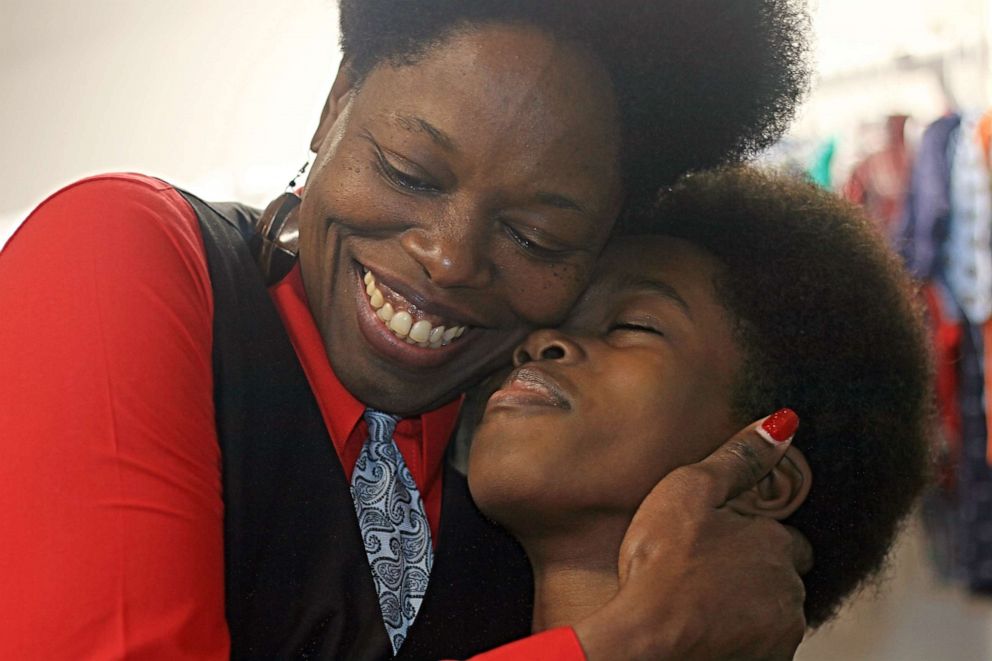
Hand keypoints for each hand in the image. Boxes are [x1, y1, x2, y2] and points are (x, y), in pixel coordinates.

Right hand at [573, 413, 811, 660]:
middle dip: (753, 577)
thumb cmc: (661, 567)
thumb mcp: (691, 489)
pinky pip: (757, 648)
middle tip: (704, 574)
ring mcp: (779, 635)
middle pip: (780, 581)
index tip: (723, 543)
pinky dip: (736, 640)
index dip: (754, 539)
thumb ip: (739, 457)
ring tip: (697, 604)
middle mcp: (789, 592)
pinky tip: (701, 632)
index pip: (788, 541)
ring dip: (746, 610)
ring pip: (771, 617)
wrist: (646, 641)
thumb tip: (782, 425)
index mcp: (777, 546)